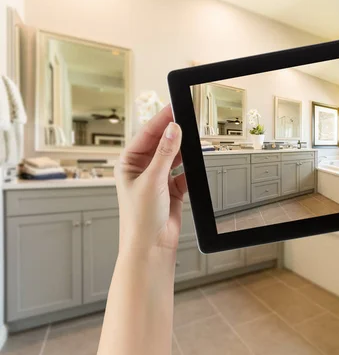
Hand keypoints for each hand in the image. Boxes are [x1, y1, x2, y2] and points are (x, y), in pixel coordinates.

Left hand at [114, 106, 186, 253]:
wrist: (151, 247)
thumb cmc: (139, 219)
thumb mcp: (152, 181)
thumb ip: (165, 154)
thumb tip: (173, 130)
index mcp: (128, 164)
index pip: (146, 135)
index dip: (160, 120)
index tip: (174, 107)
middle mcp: (142, 170)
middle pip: (161, 143)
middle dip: (174, 133)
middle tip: (188, 118)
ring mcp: (158, 179)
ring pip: (174, 157)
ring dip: (183, 151)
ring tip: (194, 140)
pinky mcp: (172, 190)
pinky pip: (184, 173)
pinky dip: (190, 169)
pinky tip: (195, 163)